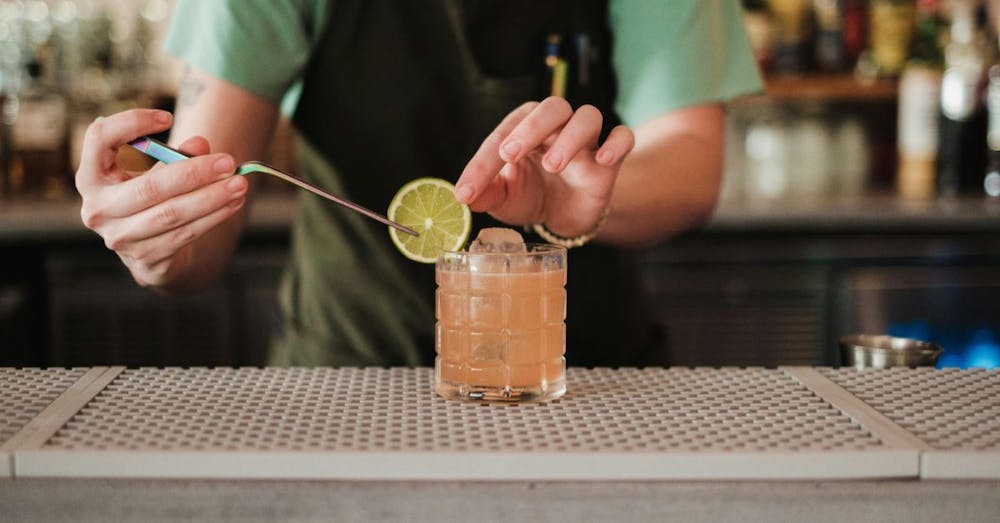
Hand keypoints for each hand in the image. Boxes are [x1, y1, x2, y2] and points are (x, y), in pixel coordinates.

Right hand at [75, 109, 247, 286]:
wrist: (149, 249)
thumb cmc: (149, 197)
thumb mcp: (154, 171)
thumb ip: (174, 155)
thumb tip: (201, 144)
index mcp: (91, 176)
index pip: (99, 137)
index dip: (131, 123)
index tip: (167, 116)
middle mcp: (98, 209)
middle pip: (149, 187)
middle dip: (194, 173)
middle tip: (228, 162)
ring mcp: (120, 237)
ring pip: (172, 214)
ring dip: (212, 198)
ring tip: (239, 183)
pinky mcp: (145, 259)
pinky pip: (185, 233)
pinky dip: (214, 216)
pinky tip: (234, 203)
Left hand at [455, 97, 634, 237]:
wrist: (565, 217)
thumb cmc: (532, 196)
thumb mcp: (504, 199)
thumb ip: (486, 194)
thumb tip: (466, 197)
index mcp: (523, 131)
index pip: (505, 134)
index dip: (483, 163)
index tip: (468, 190)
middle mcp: (556, 129)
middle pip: (552, 108)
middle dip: (531, 128)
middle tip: (511, 154)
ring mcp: (585, 143)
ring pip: (587, 117)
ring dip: (570, 137)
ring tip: (554, 165)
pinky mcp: (609, 161)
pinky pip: (624, 137)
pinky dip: (617, 143)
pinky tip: (605, 159)